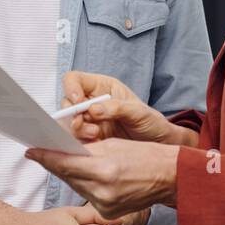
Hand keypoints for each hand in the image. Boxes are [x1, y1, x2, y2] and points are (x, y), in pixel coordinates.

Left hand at [25, 140, 179, 219]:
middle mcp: (102, 191)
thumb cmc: (146, 155)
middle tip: (42, 152)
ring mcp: (105, 206)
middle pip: (68, 177)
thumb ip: (87, 150)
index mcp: (104, 169)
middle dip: (56, 164)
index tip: (31, 150)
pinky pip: (88, 198)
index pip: (65, 164)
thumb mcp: (114, 145)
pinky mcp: (109, 214)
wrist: (171, 177)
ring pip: (76, 187)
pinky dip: (86, 187)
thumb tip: (63, 151)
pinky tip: (88, 178)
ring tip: (67, 162)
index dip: (45, 157)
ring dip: (71, 175)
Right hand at [62, 71, 192, 145]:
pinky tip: (95, 144)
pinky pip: (76, 140)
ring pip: (69, 123)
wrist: (157, 145)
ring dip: (77, 130)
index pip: (75, 79)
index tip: (77, 101)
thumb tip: (93, 109)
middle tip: (85, 124)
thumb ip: (117, 108)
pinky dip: (81, 143)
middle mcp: (91, 103)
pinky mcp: (90, 139)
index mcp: (102, 87)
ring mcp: (89, 121)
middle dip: (72, 114)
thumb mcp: (139, 112)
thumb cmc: (151, 122)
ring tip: (95, 135)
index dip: (71, 88)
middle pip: (67, 103)